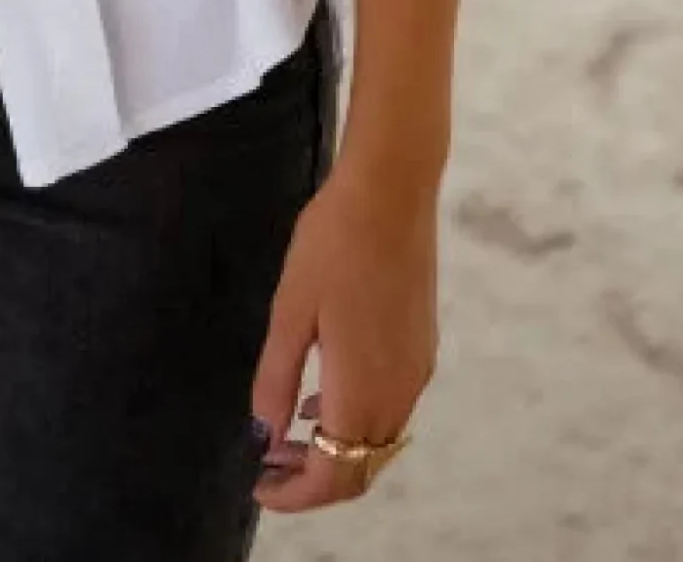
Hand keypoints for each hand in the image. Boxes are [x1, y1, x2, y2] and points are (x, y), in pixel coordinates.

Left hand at [246, 154, 440, 511]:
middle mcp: (398, 392)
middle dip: (313, 479)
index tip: (259, 487)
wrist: (393, 190)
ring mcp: (417, 370)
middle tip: (268, 467)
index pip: (333, 474)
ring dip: (336, 450)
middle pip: (361, 468)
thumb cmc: (333, 244)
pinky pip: (390, 409)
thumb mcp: (290, 310)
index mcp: (361, 389)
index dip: (295, 494)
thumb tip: (267, 436)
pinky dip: (356, 421)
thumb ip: (276, 378)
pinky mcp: (423, 346)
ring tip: (286, 434)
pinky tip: (320, 393)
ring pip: (379, 442)